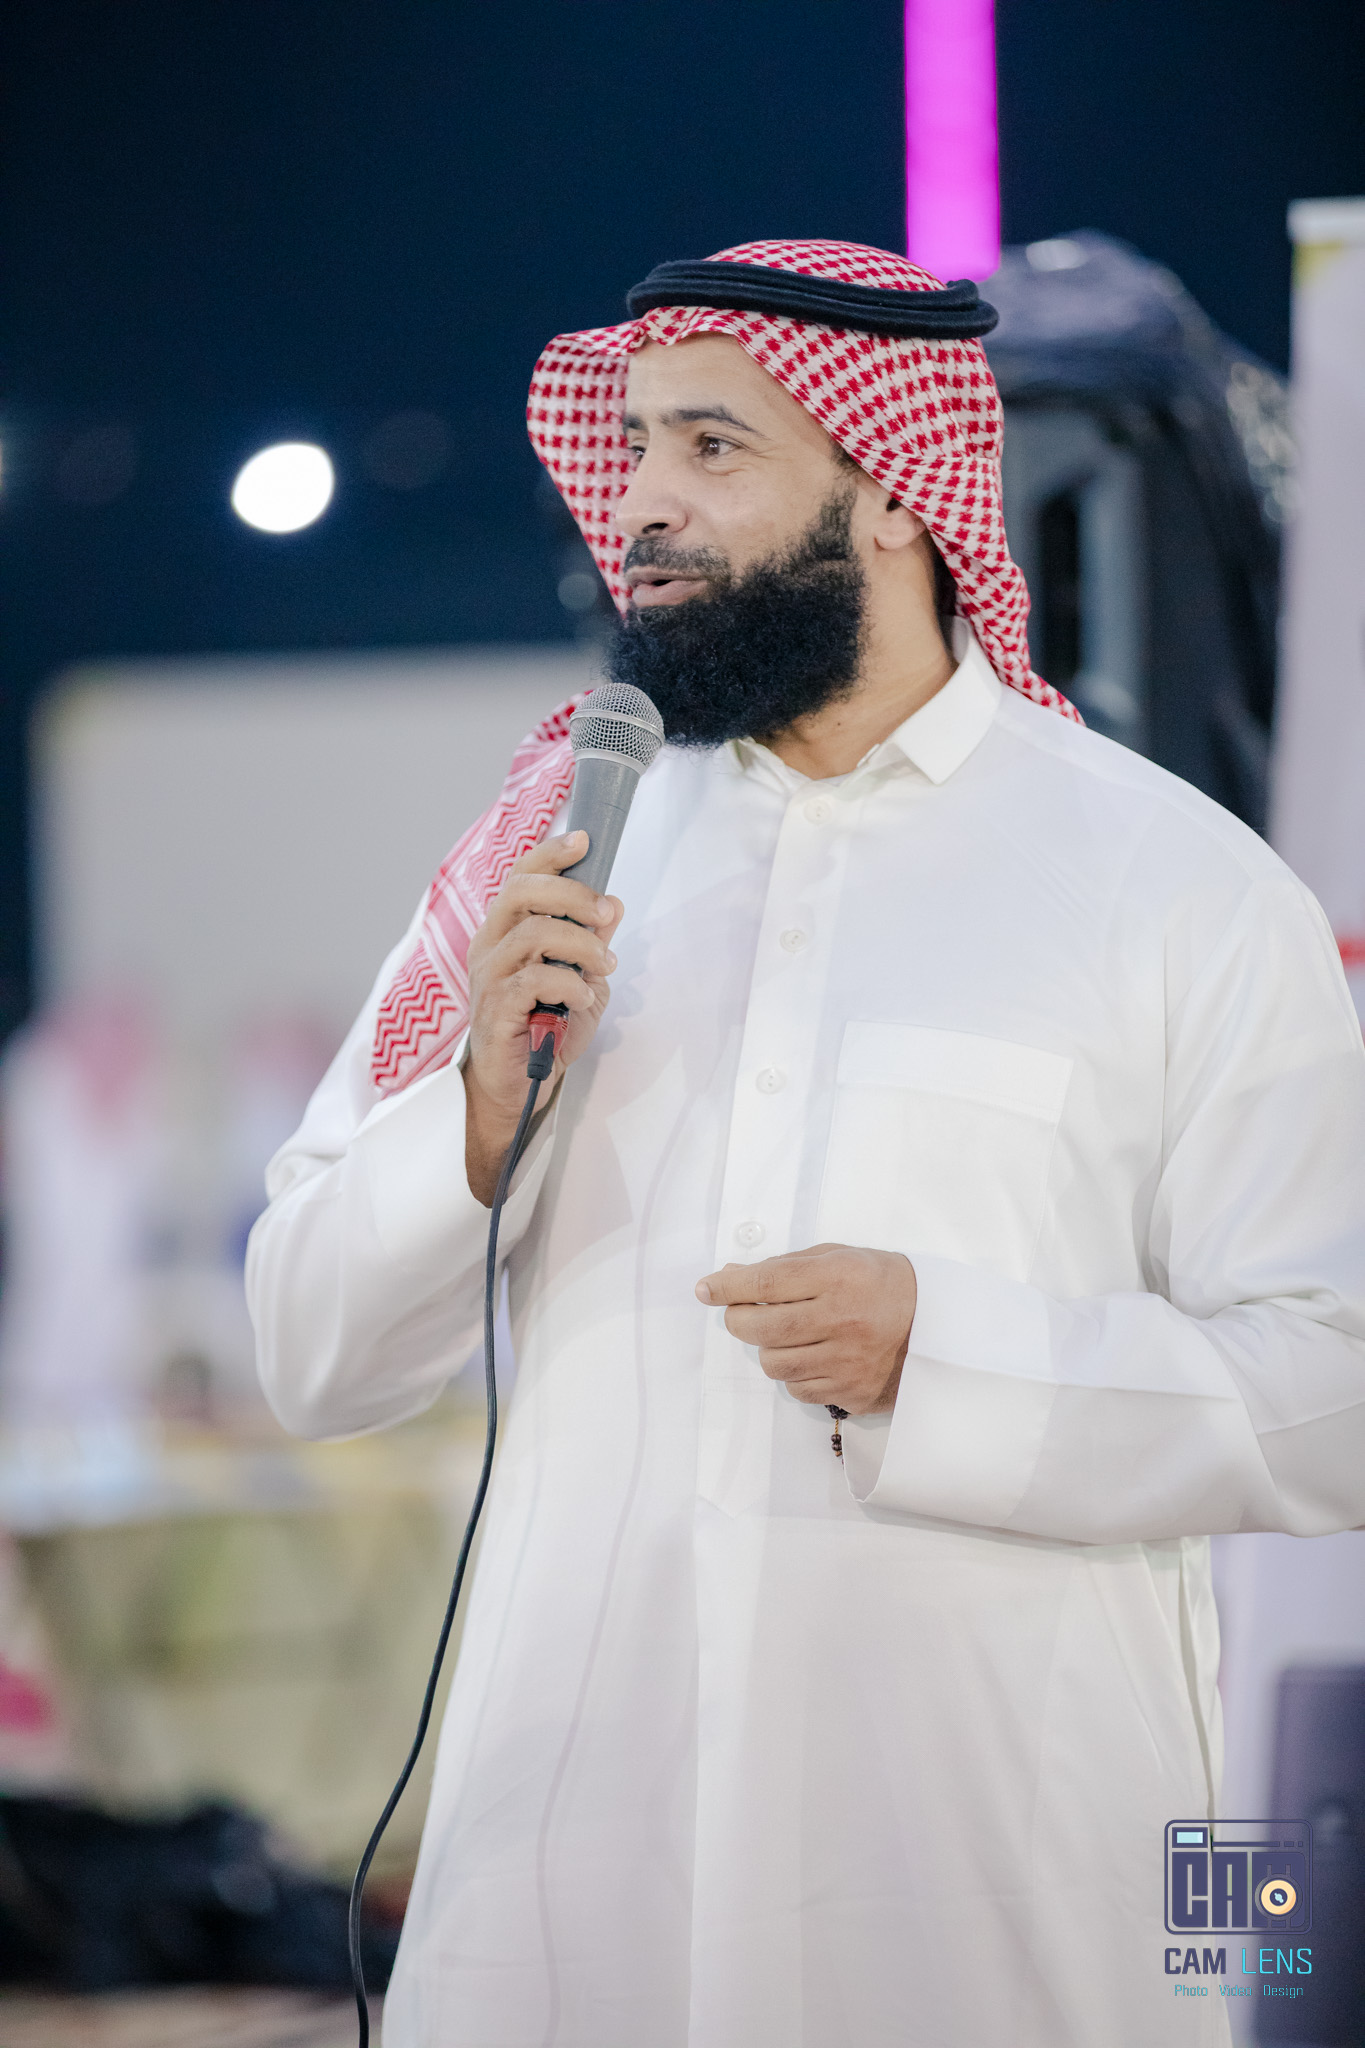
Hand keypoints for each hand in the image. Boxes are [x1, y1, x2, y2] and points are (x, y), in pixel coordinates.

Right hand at [463, 830, 621, 1203]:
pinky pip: (534, 979)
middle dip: (572, 893)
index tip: (585, 840)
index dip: (550, 854)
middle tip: (607, 911)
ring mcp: (488, 977)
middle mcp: (489, 947)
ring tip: (604, 965)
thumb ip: (590, 944)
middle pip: (520, 891)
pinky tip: (584, 998)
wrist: (516, 1090)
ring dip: (582, 944)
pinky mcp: (495, 1009)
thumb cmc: (543, 1032)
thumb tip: (613, 905)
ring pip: (534, 933)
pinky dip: (569, 983)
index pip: (520, 877)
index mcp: (503, 932)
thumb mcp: (578, 981)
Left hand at [695, 1244, 916, 1414]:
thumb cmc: (884, 1284)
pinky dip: (793, 1374)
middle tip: (741, 1312)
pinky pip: (797, 1389)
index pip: (767, 1281)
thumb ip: (786, 1267)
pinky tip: (809, 1357)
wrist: (939, 1327)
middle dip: (738, 1318)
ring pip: (773, 1363)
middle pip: (760, 1327)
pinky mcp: (851, 1393)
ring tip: (784, 1335)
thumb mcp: (841, 1258)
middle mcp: (841, 1320)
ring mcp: (847, 1362)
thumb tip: (731, 1277)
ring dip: (768, 1348)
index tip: (705, 1288)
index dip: (728, 1286)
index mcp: (839, 1277)